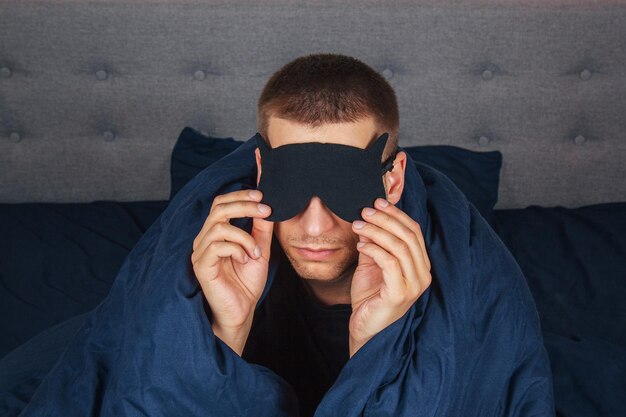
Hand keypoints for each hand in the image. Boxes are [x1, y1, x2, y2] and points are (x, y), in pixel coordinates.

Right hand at [191, 189, 273, 354]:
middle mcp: (205, 239)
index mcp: (216, 233)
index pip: (222, 203)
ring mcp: (200, 252)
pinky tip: (245, 260)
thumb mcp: (259, 250)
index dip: (241, 196)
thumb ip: (261, 229)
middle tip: (265, 209)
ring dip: (244, 236)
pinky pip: (216, 246)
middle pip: (218, 208)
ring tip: (255, 251)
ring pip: (219, 227)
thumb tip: (267, 206)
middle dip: (244, 205)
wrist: (242, 311)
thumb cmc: (247, 282)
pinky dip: (236, 249)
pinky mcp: (201, 266)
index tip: (263, 196)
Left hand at [349, 197, 431, 356]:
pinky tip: (360, 245)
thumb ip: (374, 243)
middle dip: (385, 219)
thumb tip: (368, 218)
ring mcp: (414, 285)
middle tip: (365, 210)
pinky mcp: (400, 294)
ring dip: (376, 231)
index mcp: (420, 265)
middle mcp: (423, 274)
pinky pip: (389, 263)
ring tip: (358, 224)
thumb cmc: (370, 298)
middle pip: (408, 235)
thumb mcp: (372, 264)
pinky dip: (374, 249)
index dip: (396, 214)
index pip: (414, 231)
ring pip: (399, 246)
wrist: (365, 330)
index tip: (377, 202)